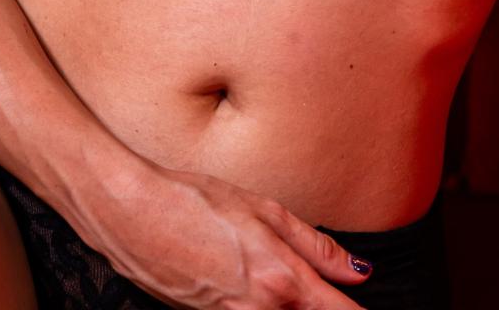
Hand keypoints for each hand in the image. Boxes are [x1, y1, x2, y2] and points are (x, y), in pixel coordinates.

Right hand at [92, 161, 374, 308]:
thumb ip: (315, 244)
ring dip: (289, 307)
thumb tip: (359, 271)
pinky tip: (246, 282)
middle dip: (323, 309)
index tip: (368, 308)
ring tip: (271, 272)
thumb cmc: (194, 199)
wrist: (131, 212)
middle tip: (327, 290)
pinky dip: (257, 307)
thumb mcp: (263, 208)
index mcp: (281, 280)